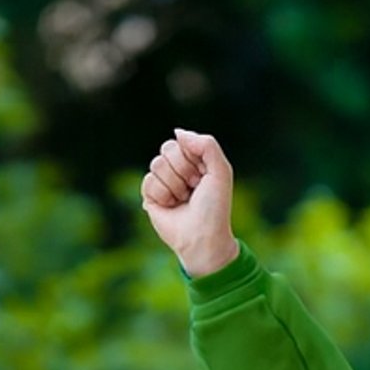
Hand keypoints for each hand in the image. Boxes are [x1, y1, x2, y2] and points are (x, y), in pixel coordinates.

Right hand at [140, 129, 237, 277]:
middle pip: (167, 149)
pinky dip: (162, 195)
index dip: (193, 158)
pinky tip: (171, 206)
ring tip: (183, 199)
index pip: (183, 141)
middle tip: (193, 188)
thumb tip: (177, 132)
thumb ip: (206, 144)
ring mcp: (163, 182)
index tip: (203, 177)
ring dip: (174, 185)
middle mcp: (178, 169)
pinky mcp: (150, 196)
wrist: (203, 237)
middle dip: (182, 170)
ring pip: (157, 164)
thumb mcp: (221, 171)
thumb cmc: (215, 208)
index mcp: (195, 161)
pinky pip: (148, 181)